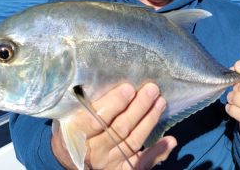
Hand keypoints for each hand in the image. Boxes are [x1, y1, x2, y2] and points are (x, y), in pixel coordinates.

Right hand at [51, 83, 176, 168]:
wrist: (69, 155)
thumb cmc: (72, 125)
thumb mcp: (69, 113)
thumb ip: (86, 102)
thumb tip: (107, 79)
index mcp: (75, 133)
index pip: (96, 120)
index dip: (114, 104)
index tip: (129, 88)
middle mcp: (93, 151)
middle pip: (119, 129)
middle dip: (138, 108)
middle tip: (152, 89)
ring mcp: (108, 162)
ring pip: (133, 141)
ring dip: (149, 120)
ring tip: (160, 101)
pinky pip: (141, 163)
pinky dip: (157, 152)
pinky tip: (170, 140)